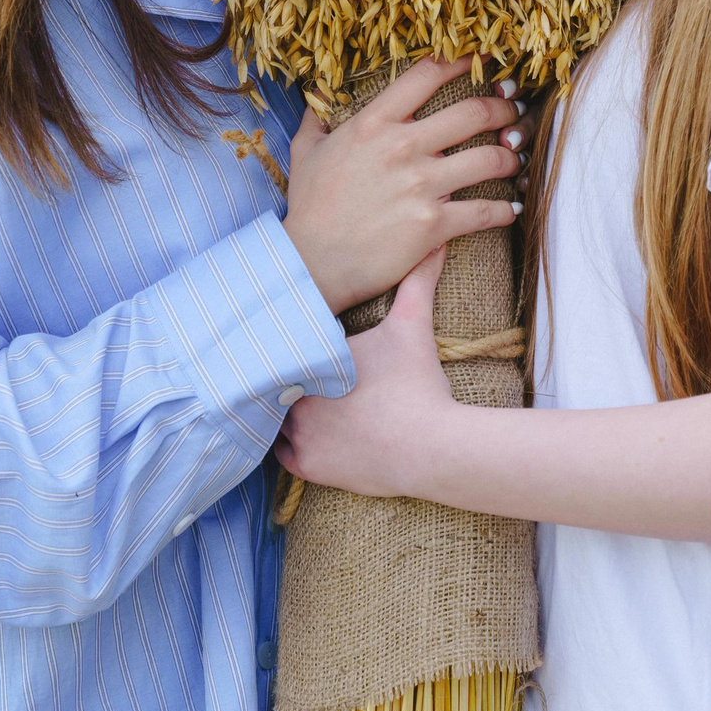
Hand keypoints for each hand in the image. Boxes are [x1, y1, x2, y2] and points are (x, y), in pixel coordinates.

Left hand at [277, 249, 462, 497]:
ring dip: (283, 411)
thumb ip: (418, 281)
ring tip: (294, 402)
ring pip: (275, 418)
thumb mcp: (414, 325)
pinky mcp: (309, 466)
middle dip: (286, 376)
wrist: (431, 445)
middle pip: (276, 381)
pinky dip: (289, 445)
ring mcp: (300, 434)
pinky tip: (301, 435)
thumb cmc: (418, 382)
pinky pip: (281, 454)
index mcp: (312, 357)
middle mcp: (296, 395)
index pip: (287, 346)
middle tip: (292, 371)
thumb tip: (436, 244)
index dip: (291, 344)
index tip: (297, 342)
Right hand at [283, 55, 525, 312]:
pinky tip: (512, 209)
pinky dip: (506, 209)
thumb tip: (317, 96)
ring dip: (511, 156)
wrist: (310, 262)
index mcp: (374, 123)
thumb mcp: (306, 153)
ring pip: (490, 159)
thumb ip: (317, 119)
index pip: (428, 75)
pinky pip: (486, 211)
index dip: (463, 61)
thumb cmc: (308, 207)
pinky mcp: (433, 224)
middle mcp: (402, 147)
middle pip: (474, 112)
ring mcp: (421, 185)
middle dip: (504, 107)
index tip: (483, 60)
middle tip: (514, 108)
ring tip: (516, 157)